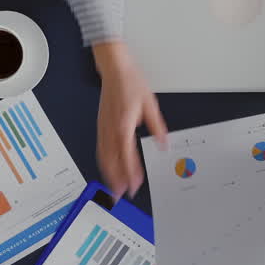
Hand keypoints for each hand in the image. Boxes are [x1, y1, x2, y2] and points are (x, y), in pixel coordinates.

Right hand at [93, 42, 166, 199]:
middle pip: (111, 161)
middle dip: (116, 180)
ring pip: (103, 157)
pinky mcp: (101, 125)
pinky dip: (104, 162)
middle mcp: (111, 129)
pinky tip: (108, 168)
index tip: (135, 186)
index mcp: (123, 125)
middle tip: (120, 196)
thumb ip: (157, 127)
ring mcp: (103, 128)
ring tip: (114, 188)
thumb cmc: (131, 82)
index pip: (127, 156)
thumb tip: (163, 144)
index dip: (130, 173)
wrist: (115, 68)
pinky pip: (101, 149)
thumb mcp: (150, 104)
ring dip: (108, 174)